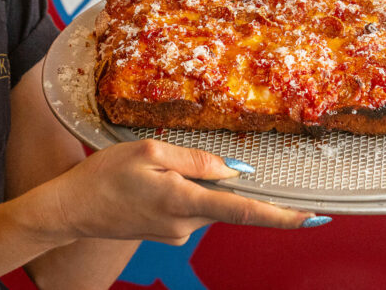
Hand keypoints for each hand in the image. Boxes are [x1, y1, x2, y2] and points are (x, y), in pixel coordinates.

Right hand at [44, 140, 315, 244]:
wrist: (70, 210)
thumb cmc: (104, 177)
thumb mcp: (149, 152)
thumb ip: (195, 159)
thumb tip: (230, 170)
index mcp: (185, 203)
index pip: (245, 211)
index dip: (283, 215)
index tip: (315, 217)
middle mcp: (186, 225)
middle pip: (224, 199)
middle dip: (216, 178)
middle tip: (174, 161)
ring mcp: (177, 233)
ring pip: (205, 200)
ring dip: (193, 181)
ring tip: (147, 168)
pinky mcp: (168, 232)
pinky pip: (189, 205)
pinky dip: (181, 188)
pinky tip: (148, 179)